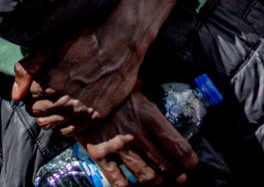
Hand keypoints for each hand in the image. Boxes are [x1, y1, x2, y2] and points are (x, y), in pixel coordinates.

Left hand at [14, 0, 179, 131]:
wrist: (122, 40)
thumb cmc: (87, 36)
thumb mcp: (53, 44)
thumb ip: (29, 67)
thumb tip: (15, 94)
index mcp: (49, 81)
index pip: (27, 96)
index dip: (30, 88)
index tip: (37, 82)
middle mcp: (63, 99)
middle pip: (36, 111)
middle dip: (36, 102)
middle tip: (44, 93)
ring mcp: (80, 110)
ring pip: (50, 123)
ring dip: (47, 114)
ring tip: (54, 102)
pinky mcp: (95, 115)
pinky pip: (69, 131)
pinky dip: (63, 124)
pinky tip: (67, 112)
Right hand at [73, 90, 196, 186]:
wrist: (72, 93)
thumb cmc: (106, 88)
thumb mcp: (131, 86)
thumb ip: (144, 95)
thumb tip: (147, 88)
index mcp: (150, 116)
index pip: (179, 147)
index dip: (189, 161)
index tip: (191, 165)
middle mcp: (137, 135)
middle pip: (166, 166)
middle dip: (175, 175)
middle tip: (177, 177)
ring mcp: (118, 148)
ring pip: (147, 178)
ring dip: (156, 183)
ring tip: (158, 181)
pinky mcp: (101, 157)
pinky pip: (120, 183)